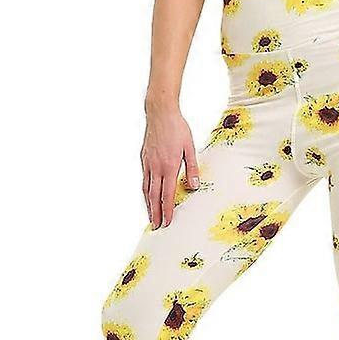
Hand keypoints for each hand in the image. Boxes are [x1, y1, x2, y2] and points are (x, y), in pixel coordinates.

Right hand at [140, 103, 198, 228]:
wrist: (160, 112)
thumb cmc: (178, 128)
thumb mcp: (190, 147)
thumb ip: (193, 168)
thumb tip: (194, 186)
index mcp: (169, 166)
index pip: (167, 194)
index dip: (167, 210)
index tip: (167, 222)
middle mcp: (156, 167)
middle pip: (154, 196)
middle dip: (155, 213)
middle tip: (156, 227)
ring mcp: (148, 163)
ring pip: (146, 189)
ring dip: (148, 205)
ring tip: (150, 217)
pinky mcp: (144, 158)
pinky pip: (144, 179)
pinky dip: (145, 191)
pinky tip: (147, 196)